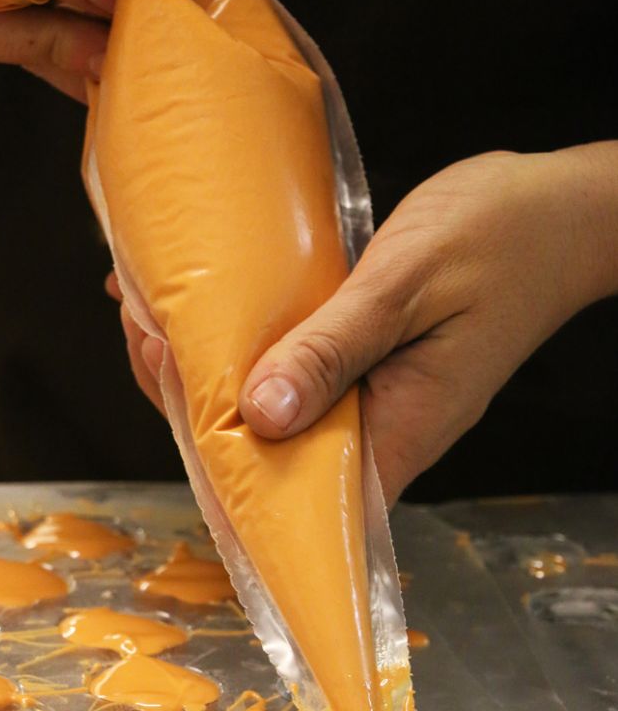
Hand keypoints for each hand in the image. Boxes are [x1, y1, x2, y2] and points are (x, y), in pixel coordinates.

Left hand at [109, 144, 617, 505]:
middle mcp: (382, 427)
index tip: (172, 416)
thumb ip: (334, 351)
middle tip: (149, 342)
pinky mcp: (368, 361)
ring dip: (214, 375)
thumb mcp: (405, 286)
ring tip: (156, 320)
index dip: (226, 480)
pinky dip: (247, 345)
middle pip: (273, 455)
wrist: (561, 211)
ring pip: (279, 411)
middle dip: (198, 409)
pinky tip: (203, 307)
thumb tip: (260, 415)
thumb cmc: (501, 239)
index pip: (301, 500)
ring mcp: (375, 395)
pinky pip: (297, 368)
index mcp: (400, 430)